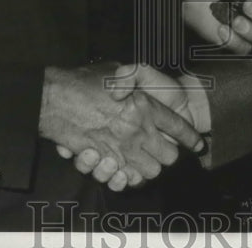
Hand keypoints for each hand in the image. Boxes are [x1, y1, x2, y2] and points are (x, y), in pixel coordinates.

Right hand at [40, 65, 204, 191]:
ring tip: (143, 157)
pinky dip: (125, 178)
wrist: (52, 99)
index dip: (191, 136)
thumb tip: (140, 86)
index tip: (198, 144)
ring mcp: (121, 149)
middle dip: (169, 153)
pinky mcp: (103, 162)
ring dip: (148, 167)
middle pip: (169, 156)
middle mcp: (137, 131)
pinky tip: (123, 170)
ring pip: (149, 171)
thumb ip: (134, 76)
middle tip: (162, 147)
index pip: (178, 126)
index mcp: (145, 106)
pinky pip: (124, 180)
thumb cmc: (85, 81)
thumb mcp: (116, 69)